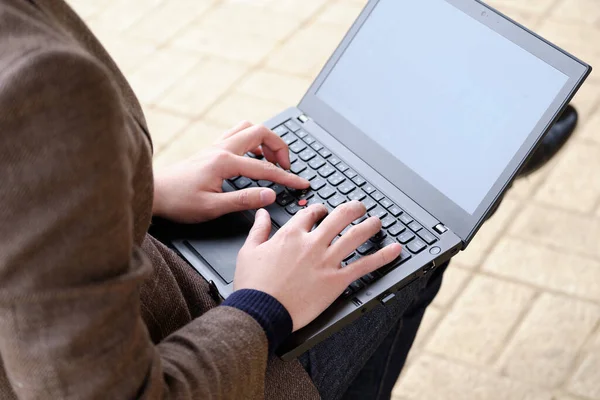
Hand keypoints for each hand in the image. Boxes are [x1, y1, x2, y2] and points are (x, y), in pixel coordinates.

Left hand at [153, 121, 309, 222]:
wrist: (154, 193)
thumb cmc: (178, 201)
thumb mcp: (212, 207)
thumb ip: (244, 200)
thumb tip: (270, 195)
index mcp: (224, 162)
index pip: (265, 168)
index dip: (287, 177)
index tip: (301, 184)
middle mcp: (221, 148)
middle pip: (261, 132)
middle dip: (280, 147)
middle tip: (286, 167)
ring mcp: (215, 146)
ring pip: (248, 128)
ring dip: (265, 140)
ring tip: (271, 159)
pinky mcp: (211, 149)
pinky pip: (237, 134)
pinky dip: (251, 141)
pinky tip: (252, 156)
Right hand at [235, 201, 402, 330]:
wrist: (260, 310)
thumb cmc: (253, 284)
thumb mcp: (249, 251)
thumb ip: (258, 229)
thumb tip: (262, 212)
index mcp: (291, 234)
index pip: (312, 213)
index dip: (320, 210)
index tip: (324, 212)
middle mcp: (312, 243)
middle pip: (339, 217)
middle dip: (352, 209)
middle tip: (359, 208)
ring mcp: (326, 260)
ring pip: (355, 236)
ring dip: (370, 225)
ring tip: (377, 222)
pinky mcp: (337, 280)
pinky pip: (365, 265)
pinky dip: (383, 256)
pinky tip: (395, 249)